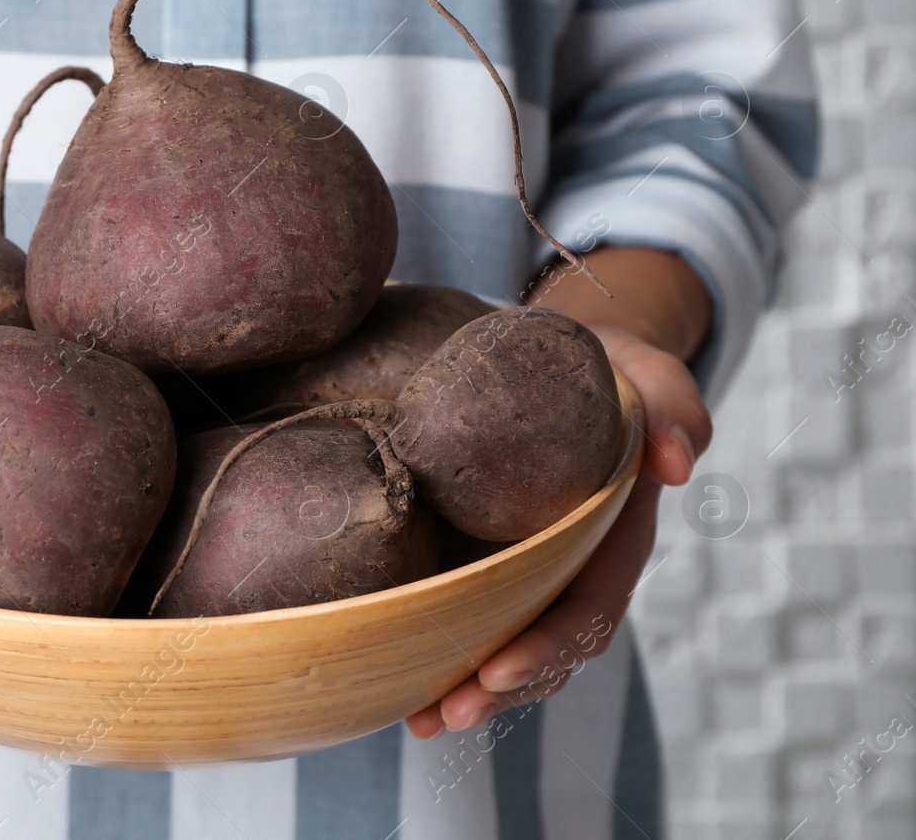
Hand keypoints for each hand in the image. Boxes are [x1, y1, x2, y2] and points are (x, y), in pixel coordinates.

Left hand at [405, 247, 713, 737]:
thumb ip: (672, 403)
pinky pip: (474, 624)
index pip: (589, 607)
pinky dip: (445, 661)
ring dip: (469, 691)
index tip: (501, 667)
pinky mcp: (492, 566)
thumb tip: (677, 462)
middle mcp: (575, 567)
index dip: (549, 644)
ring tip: (417, 720)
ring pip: (511, 650)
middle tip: (447, 712)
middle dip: (500, 687)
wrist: (568, 361)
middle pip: (547, 648)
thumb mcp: (646, 371)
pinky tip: (402, 695)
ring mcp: (534, 574)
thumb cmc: (608, 366)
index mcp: (613, 538)